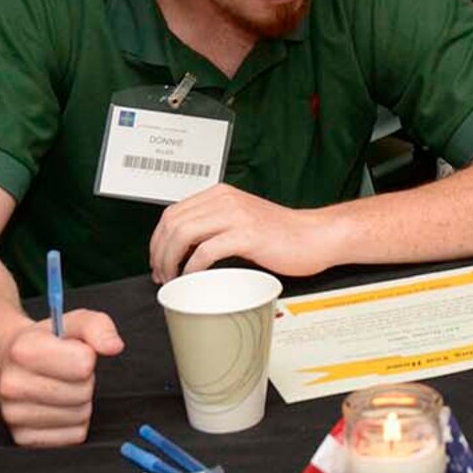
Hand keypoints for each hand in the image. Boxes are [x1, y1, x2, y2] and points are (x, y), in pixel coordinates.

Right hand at [0, 312, 123, 446]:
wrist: (7, 361)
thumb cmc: (46, 342)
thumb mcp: (73, 322)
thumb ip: (98, 327)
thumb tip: (114, 346)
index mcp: (23, 349)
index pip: (82, 364)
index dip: (88, 357)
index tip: (75, 352)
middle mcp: (12, 384)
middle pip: (82, 393)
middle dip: (85, 381)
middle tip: (68, 372)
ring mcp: (14, 415)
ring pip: (79, 416)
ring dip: (81, 403)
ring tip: (62, 387)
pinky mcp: (23, 438)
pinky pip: (73, 436)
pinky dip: (73, 423)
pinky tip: (58, 406)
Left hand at [150, 184, 335, 282]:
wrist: (314, 236)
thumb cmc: (281, 234)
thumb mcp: (241, 219)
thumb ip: (215, 225)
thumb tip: (183, 247)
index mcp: (221, 194)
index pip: (173, 212)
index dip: (157, 239)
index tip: (157, 259)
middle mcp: (225, 200)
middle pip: (173, 222)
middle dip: (159, 252)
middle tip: (162, 274)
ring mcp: (236, 216)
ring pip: (184, 234)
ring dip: (171, 260)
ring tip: (173, 278)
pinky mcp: (247, 235)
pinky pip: (206, 250)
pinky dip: (192, 267)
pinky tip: (193, 277)